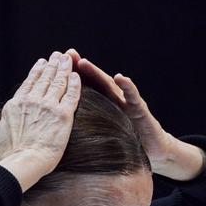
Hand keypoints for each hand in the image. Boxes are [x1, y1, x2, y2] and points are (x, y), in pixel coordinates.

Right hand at [0, 50, 80, 172]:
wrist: (23, 163)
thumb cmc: (8, 154)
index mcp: (15, 104)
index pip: (29, 83)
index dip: (37, 71)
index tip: (42, 62)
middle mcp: (32, 101)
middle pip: (45, 78)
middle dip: (52, 65)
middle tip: (59, 55)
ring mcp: (48, 106)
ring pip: (58, 82)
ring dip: (64, 68)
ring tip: (68, 59)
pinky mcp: (64, 115)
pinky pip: (71, 94)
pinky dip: (75, 83)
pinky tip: (77, 75)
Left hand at [65, 48, 177, 168]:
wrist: (153, 150)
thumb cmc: (127, 140)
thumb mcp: (104, 133)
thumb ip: (90, 125)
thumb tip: (64, 126)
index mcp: (104, 105)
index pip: (85, 89)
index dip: (71, 77)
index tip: (53, 66)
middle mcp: (114, 100)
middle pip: (95, 81)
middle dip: (81, 68)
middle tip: (67, 55)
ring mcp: (127, 103)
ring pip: (110, 85)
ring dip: (97, 73)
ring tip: (84, 63)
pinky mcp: (141, 110)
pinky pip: (133, 97)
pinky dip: (127, 87)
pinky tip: (121, 79)